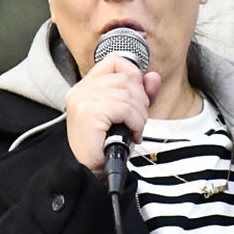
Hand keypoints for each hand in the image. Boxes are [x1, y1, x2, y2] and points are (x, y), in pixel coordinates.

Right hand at [64, 56, 160, 176]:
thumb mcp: (128, 115)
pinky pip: (124, 108)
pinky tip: (132, 134)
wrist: (91, 171)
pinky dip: (135, 122)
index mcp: (86, 86)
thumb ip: (141, 94)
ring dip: (139, 115)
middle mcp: (80, 90)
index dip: (133, 75)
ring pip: (127, 94)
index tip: (138, 97)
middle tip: (137, 121)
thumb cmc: (106, 145)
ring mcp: (82, 100)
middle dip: (141, 100)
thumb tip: (153, 76)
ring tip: (134, 129)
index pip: (115, 62)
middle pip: (125, 79)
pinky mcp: (88, 112)